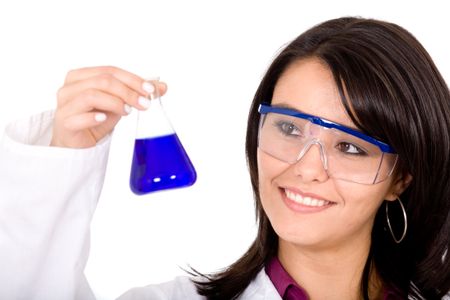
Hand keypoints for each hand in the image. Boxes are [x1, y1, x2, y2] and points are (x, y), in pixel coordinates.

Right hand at [50, 66, 166, 147]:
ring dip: (114, 102)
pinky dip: (93, 117)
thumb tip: (162, 87)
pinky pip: (78, 117)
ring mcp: (64, 105)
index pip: (110, 71)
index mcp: (81, 76)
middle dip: (128, 91)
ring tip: (127, 112)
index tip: (150, 90)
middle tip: (145, 104)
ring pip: (90, 95)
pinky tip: (105, 118)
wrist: (78, 144)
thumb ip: (136, 93)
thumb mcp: (119, 104)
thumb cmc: (95, 119)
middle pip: (102, 81)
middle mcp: (69, 87)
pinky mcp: (64, 123)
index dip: (132, 79)